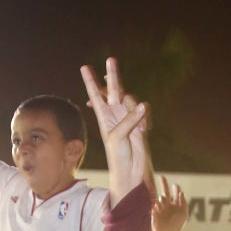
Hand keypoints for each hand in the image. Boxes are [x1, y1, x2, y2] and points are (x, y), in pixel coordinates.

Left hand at [80, 59, 146, 204]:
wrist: (131, 171)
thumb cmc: (118, 156)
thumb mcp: (117, 136)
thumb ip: (128, 119)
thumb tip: (143, 106)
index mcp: (103, 117)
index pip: (95, 96)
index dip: (90, 82)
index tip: (84, 67)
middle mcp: (115, 114)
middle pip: (113, 89)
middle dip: (112, 75)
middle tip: (110, 59)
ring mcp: (128, 117)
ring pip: (132, 100)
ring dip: (136, 110)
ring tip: (139, 128)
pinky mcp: (141, 123)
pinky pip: (145, 111)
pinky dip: (146, 118)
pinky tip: (145, 129)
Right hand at [152, 176, 187, 230]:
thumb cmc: (176, 226)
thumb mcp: (184, 214)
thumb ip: (183, 202)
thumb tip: (181, 192)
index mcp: (176, 206)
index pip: (176, 194)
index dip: (176, 189)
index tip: (175, 186)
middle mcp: (168, 206)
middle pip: (166, 192)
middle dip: (163, 183)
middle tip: (161, 176)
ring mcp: (161, 207)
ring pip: (162, 197)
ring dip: (163, 199)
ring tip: (163, 205)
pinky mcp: (155, 210)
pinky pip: (154, 201)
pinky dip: (154, 197)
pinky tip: (152, 193)